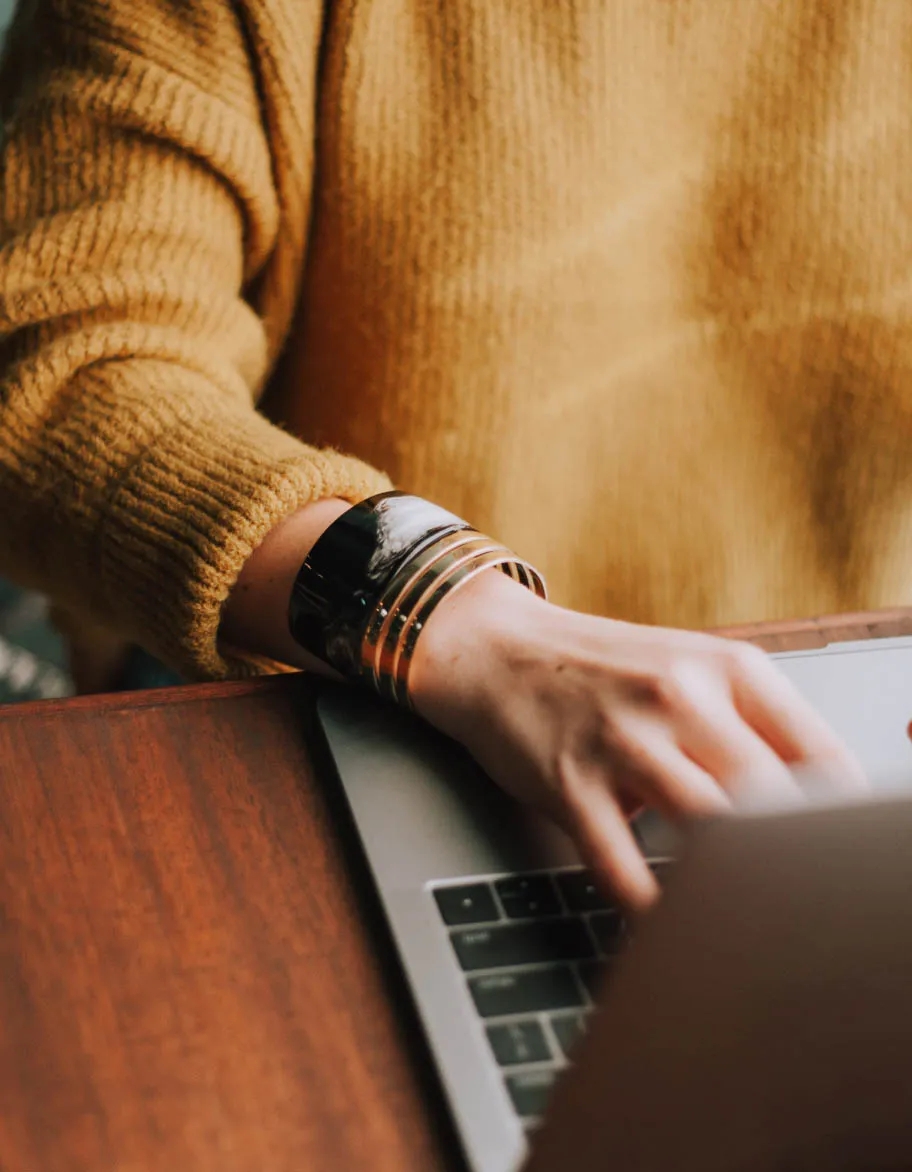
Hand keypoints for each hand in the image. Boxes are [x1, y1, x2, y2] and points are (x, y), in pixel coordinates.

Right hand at [409, 572, 867, 909]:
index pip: (820, 755)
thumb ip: (754, 726)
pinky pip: (622, 867)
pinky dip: (651, 910)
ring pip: (708, 831)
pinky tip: (666, 924)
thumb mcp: (690, 671)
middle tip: (795, 906)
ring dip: (727, 886)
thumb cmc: (603, 670)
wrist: (498, 651)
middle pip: (770, 799)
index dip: (840, 823)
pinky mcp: (569, 782)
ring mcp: (622, 740)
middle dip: (789, 862)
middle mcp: (680, 696)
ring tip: (740, 921)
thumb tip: (819, 808)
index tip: (836, 865)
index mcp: (728, 668)